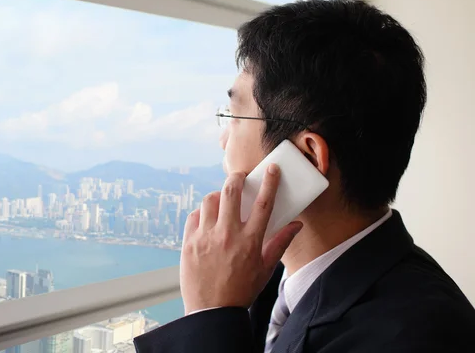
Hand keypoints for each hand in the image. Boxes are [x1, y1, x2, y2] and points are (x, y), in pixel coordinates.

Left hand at [180, 164, 302, 314]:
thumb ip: (280, 243)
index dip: (269, 183)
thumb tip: (296, 225)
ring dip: (217, 195)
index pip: (264, 204)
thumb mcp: (265, 269)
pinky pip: (194, 216)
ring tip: (221, 200)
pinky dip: (201, 213)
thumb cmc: (240, 291)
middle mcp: (227, 234)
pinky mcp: (189, 242)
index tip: (271, 171)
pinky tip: (207, 218)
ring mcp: (206, 237)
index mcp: (250, 241)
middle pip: (231, 192)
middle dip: (236, 178)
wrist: (211, 312)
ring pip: (209, 200)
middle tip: (240, 177)